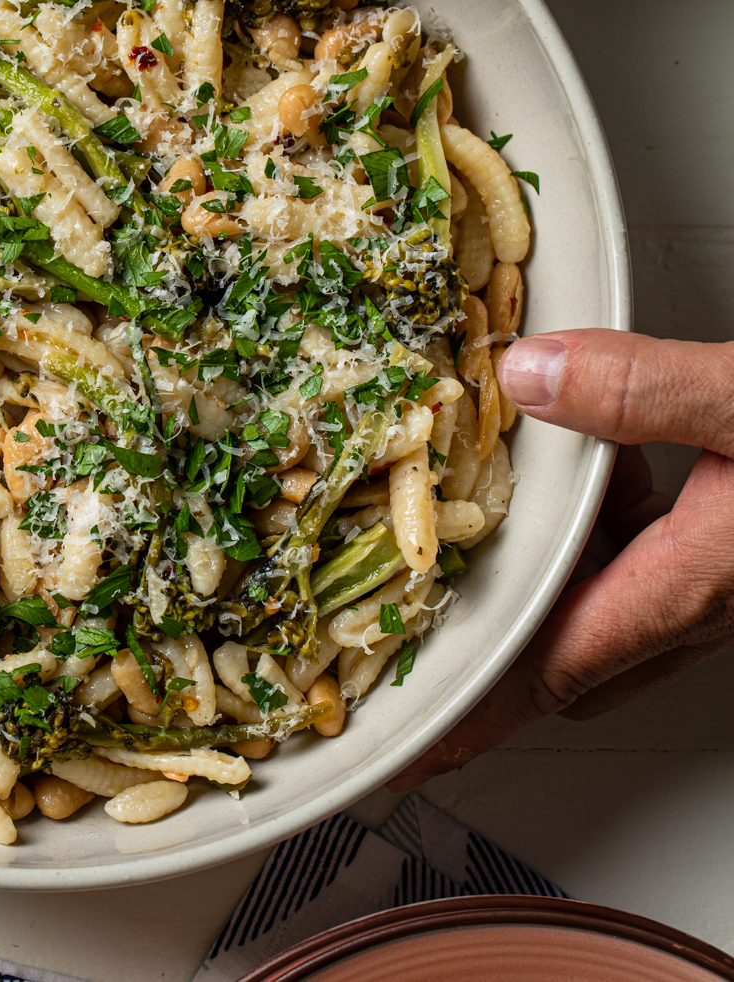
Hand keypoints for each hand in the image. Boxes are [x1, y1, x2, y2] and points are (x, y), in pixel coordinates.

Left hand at [388, 328, 733, 790]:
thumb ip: (643, 391)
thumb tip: (527, 378)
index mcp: (696, 582)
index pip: (554, 667)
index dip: (478, 707)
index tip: (418, 746)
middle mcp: (711, 599)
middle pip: (575, 650)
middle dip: (502, 648)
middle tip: (439, 630)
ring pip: (617, 603)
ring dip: (560, 570)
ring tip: (514, 511)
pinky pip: (657, 559)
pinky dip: (615, 523)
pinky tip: (618, 462)